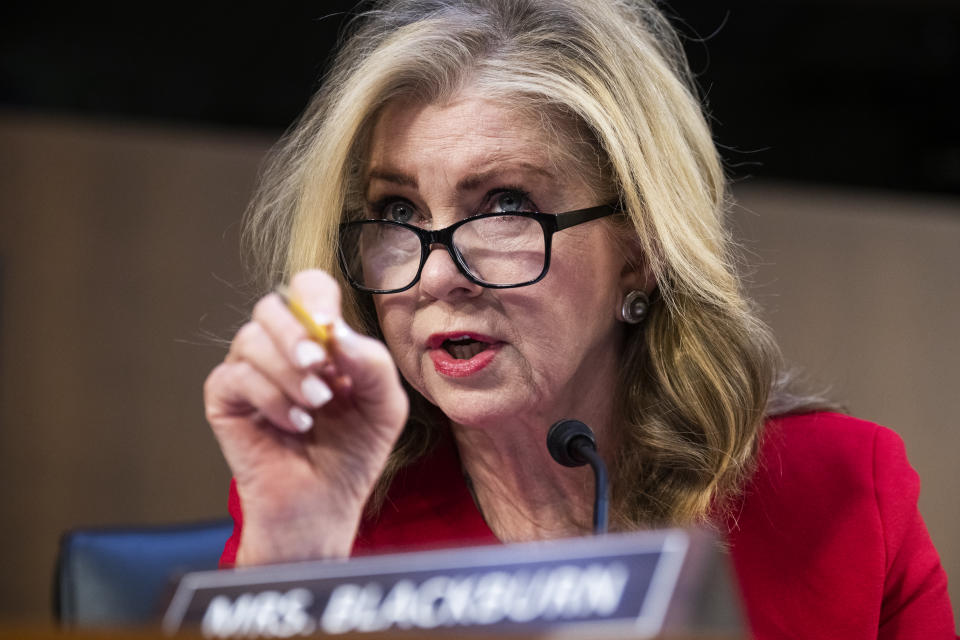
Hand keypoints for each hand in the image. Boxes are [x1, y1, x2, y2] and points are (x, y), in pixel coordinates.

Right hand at [203, 270, 408, 564]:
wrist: (324, 504)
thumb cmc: (353, 453)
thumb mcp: (384, 406)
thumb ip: (374, 364)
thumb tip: (338, 332)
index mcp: (319, 340)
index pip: (308, 289)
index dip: (315, 297)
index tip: (329, 328)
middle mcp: (280, 349)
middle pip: (272, 306)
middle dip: (297, 334)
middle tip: (320, 368)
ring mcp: (249, 372)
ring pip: (251, 339)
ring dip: (288, 373)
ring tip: (316, 407)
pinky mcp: (225, 399)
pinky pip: (235, 376)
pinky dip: (270, 398)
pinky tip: (295, 425)